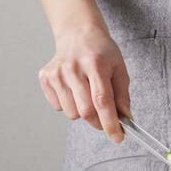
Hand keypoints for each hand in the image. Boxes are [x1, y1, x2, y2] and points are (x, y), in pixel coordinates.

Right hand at [38, 25, 129, 142]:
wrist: (77, 33)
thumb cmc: (100, 52)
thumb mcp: (119, 68)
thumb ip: (123, 95)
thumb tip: (125, 119)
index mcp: (95, 63)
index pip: (102, 100)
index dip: (110, 123)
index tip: (117, 136)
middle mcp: (73, 67)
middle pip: (86, 111)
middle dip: (98, 121)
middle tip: (104, 116)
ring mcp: (57, 73)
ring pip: (72, 113)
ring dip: (82, 112)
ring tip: (86, 94)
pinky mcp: (45, 77)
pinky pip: (59, 107)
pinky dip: (68, 105)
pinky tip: (73, 89)